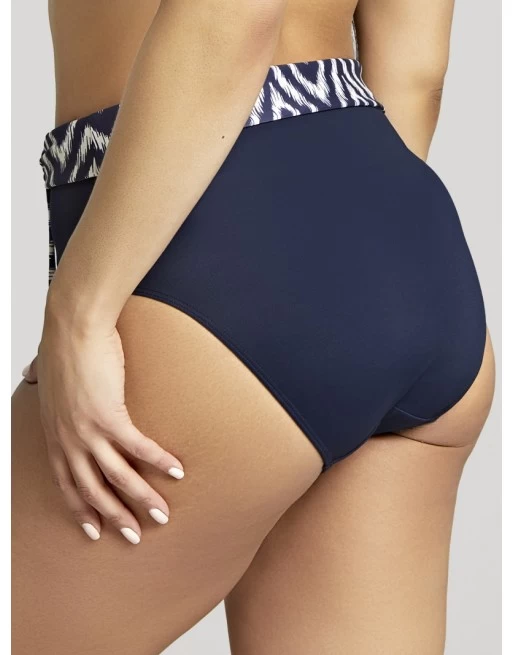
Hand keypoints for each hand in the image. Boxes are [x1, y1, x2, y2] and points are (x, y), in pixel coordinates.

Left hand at [25, 317, 184, 544]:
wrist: (73, 328)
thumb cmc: (61, 346)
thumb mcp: (42, 371)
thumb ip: (37, 378)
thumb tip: (28, 371)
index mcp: (55, 434)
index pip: (66, 483)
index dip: (80, 510)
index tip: (94, 529)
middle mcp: (69, 441)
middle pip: (92, 490)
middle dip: (114, 517)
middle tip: (133, 535)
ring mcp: (89, 432)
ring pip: (117, 477)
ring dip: (141, 499)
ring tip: (161, 515)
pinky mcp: (110, 417)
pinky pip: (139, 448)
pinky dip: (158, 461)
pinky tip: (176, 470)